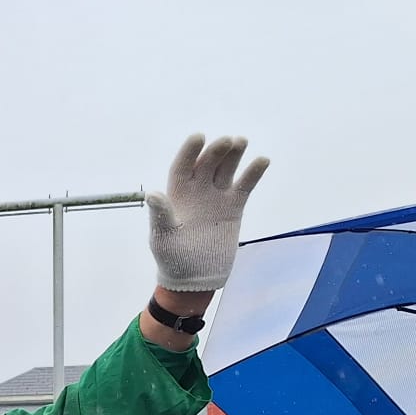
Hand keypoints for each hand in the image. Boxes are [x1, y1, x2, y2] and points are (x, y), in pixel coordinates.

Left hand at [146, 133, 270, 291]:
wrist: (194, 277)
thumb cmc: (171, 258)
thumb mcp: (162, 237)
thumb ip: (160, 215)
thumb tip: (153, 194)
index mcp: (177, 194)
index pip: (183, 166)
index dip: (190, 151)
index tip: (198, 137)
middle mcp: (197, 191)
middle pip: (207, 163)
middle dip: (217, 151)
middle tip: (228, 141)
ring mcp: (216, 197)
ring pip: (226, 169)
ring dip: (234, 155)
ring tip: (241, 142)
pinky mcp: (233, 207)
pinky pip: (244, 185)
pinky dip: (253, 173)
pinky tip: (262, 161)